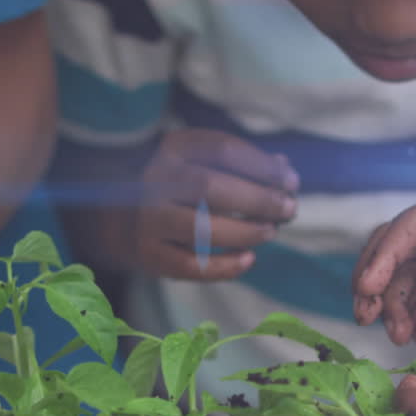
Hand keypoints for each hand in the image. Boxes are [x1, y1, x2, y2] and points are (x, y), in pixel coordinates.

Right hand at [134, 129, 298, 279]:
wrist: (124, 218)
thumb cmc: (180, 187)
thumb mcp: (206, 162)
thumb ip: (243, 164)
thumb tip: (283, 167)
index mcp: (174, 149)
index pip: (222, 150)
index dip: (262, 166)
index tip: (291, 181)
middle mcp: (155, 180)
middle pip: (209, 187)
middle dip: (257, 199)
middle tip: (288, 209)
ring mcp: (149, 219)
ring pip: (198, 228)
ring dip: (243, 231)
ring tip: (269, 231)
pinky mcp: (150, 253)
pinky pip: (190, 265)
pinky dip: (224, 266)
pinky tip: (248, 259)